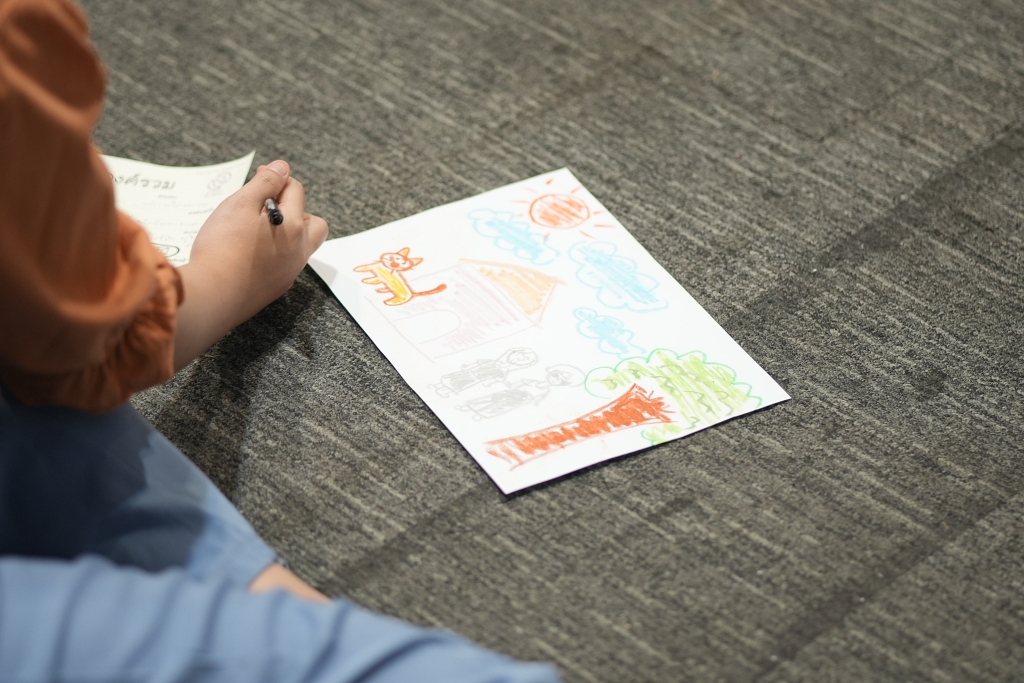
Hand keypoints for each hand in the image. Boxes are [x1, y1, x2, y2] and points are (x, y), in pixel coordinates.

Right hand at [172, 161, 328, 369]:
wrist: (213, 295)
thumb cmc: (223, 246)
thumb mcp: (241, 204)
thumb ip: (265, 183)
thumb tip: (283, 168)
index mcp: (295, 225)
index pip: (296, 191)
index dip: (277, 179)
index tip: (259, 177)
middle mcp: (299, 250)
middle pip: (314, 223)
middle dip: (297, 210)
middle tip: (268, 207)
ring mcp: (290, 271)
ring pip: (301, 246)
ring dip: (287, 233)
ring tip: (259, 230)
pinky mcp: (276, 288)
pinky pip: (285, 265)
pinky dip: (275, 254)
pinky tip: (252, 253)